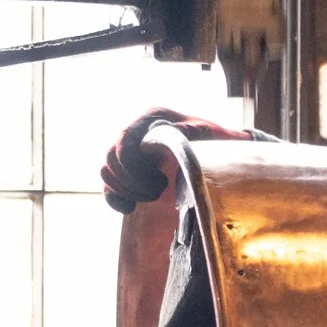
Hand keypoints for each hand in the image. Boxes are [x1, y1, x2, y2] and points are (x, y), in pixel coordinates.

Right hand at [100, 108, 254, 213]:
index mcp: (153, 118)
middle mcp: (137, 133)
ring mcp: (130, 153)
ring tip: (153, 196)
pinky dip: (115, 199)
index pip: (125, 138)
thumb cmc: (216, 141)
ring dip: (125, 189)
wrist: (219, 154)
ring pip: (107, 171)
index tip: (161, 180)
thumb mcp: (209, 134)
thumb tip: (174, 130)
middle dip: (131, 181)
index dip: (133, 165)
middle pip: (112, 157)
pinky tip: (132, 208)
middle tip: (158, 191)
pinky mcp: (128, 173)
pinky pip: (108, 186)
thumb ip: (192, 132)